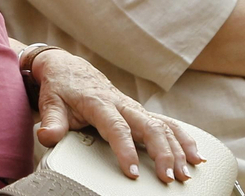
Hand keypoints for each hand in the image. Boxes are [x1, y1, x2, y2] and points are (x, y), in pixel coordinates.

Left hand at [30, 49, 202, 183]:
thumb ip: (52, 120)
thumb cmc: (61, 87)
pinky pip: (167, 124)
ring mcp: (134, 108)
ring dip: (178, 148)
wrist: (68, 68)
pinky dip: (184, 138)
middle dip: (162, 153)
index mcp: (99, 103)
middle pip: (148, 126)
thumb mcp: (51, 102)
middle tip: (169, 178)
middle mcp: (121, 104)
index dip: (125, 149)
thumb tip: (48, 136)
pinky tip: (197, 156)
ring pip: (162, 125)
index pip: (116, 127)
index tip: (132, 172)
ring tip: (188, 172)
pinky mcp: (140, 112)